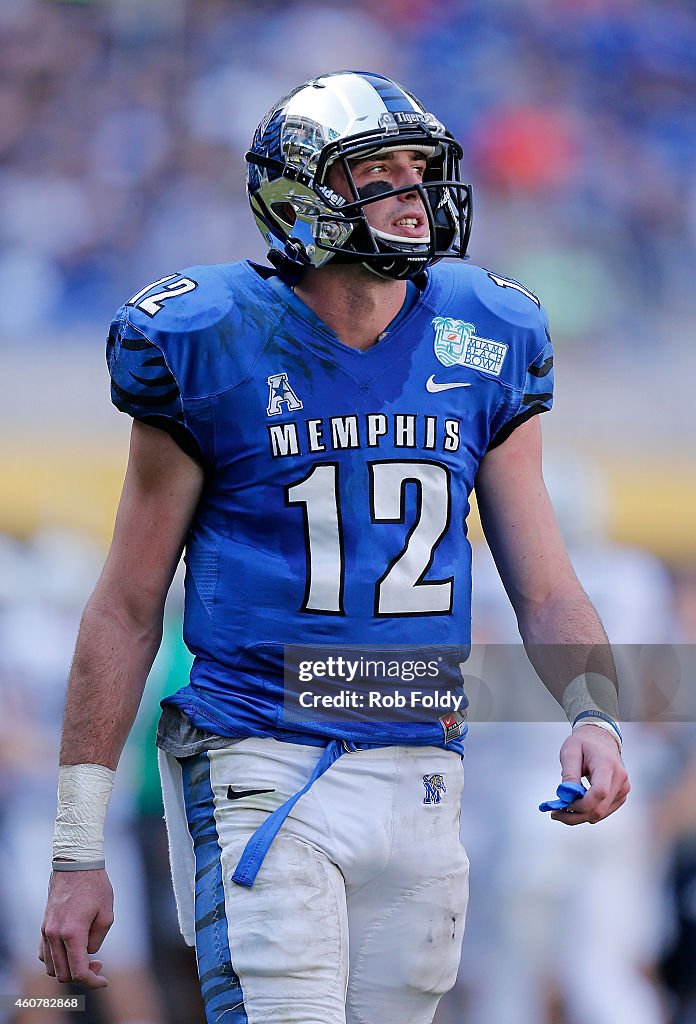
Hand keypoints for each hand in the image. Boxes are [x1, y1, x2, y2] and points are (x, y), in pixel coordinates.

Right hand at [39, 869, 113, 986]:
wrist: (76, 863)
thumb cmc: (95, 886)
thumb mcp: (107, 914)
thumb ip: (97, 940)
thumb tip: (88, 953)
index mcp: (72, 933)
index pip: (78, 972)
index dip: (92, 982)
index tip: (104, 981)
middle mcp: (54, 935)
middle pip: (63, 974)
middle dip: (82, 976)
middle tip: (99, 964)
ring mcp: (46, 931)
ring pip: (51, 967)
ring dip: (68, 969)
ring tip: (86, 957)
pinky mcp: (43, 926)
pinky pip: (44, 954)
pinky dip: (56, 960)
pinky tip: (72, 950)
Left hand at [551, 725, 629, 824]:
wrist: (601, 738)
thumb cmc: (585, 743)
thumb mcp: (570, 752)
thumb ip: (569, 774)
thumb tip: (566, 796)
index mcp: (607, 764)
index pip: (599, 792)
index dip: (581, 804)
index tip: (563, 804)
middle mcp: (620, 778)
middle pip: (599, 808)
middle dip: (575, 815)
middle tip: (555, 813)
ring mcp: (623, 788)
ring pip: (601, 814)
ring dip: (580, 816)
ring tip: (563, 807)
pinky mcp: (621, 795)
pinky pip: (604, 811)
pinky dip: (588, 811)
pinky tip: (577, 803)